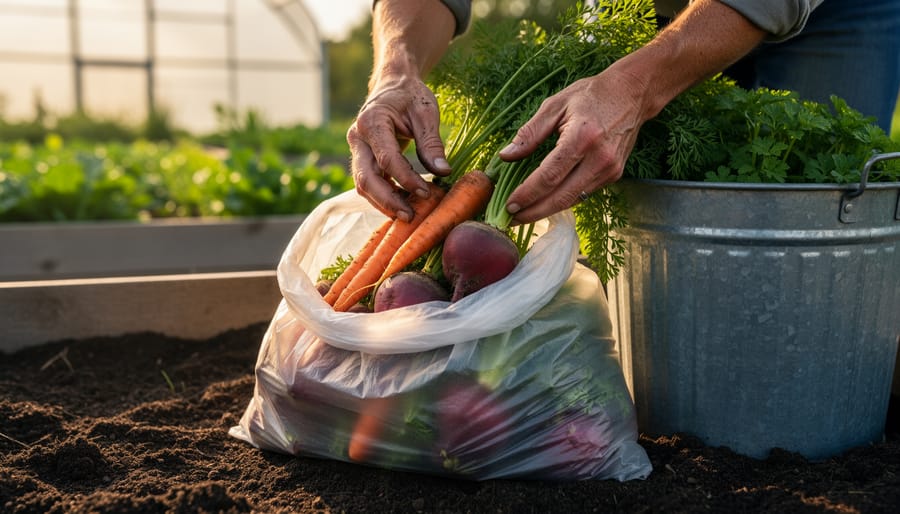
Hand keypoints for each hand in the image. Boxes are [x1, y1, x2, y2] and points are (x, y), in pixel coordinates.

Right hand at [347, 75, 451, 221]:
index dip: (405, 179)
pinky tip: (403, 204)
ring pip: (363, 184)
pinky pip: (369, 182)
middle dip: (387, 200)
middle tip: (410, 216)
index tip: (427, 192)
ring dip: (384, 203)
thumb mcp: (426, 113)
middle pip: (366, 177)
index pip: (386, 159)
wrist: (394, 84)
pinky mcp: (362, 158)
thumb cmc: (411, 96)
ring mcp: (357, 149)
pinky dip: (384, 196)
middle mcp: (357, 137)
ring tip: (408, 215)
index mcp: (371, 122)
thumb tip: (443, 172)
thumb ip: (431, 143)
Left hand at [498, 68, 647, 223]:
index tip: (509, 205)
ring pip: (572, 200)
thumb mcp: (554, 106)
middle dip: (534, 212)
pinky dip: (562, 200)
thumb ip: (529, 133)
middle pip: (561, 197)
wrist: (631, 95)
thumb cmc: (589, 96)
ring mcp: (609, 170)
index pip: (550, 176)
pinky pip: (583, 194)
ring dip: (546, 210)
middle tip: (511, 219)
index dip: (527, 194)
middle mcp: (599, 158)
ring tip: (523, 213)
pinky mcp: (614, 175)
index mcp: (582, 137)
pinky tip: (545, 201)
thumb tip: (505, 156)